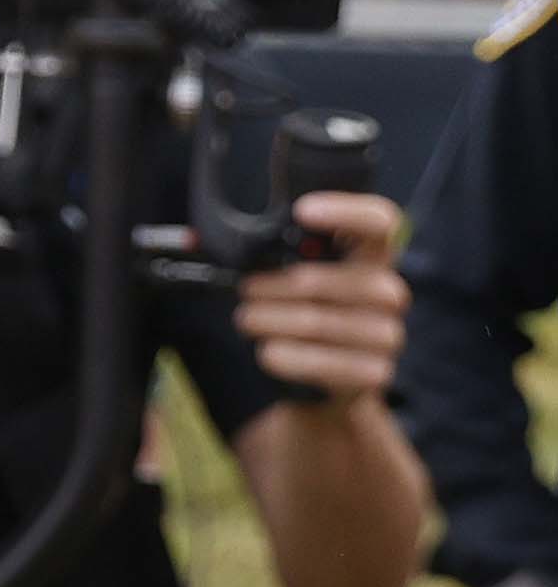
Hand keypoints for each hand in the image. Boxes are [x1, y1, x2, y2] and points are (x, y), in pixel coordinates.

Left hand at [235, 191, 411, 403]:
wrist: (327, 376)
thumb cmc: (303, 310)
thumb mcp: (292, 275)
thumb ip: (269, 252)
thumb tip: (196, 241)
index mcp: (372, 256)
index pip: (381, 221)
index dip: (346, 211)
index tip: (301, 211)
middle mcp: (389, 292)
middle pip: (321, 280)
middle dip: (271, 285)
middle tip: (246, 289)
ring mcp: (388, 333)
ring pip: (317, 322)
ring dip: (269, 320)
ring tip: (248, 320)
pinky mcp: (376, 372)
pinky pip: (323, 363)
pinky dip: (286, 357)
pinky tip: (269, 351)